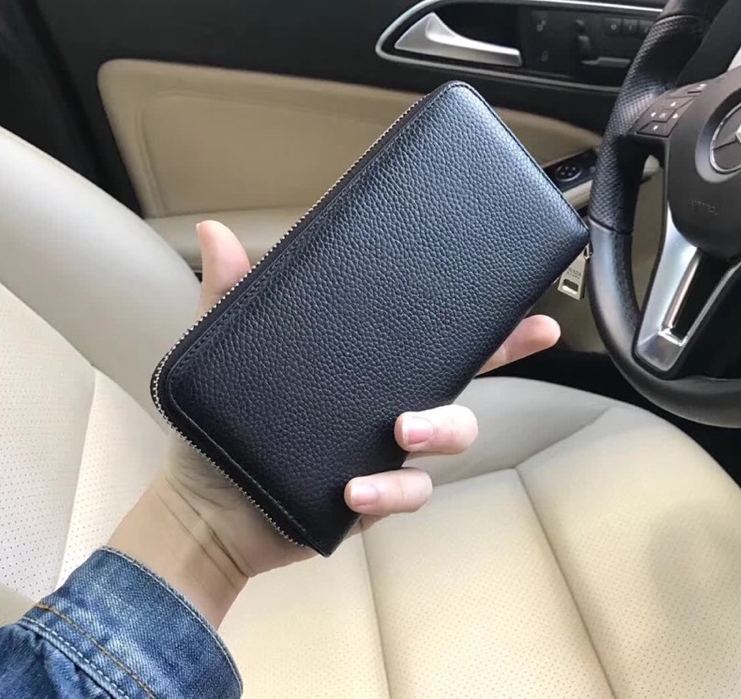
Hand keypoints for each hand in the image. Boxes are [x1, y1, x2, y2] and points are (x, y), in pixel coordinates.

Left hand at [111, 221, 559, 625]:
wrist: (206, 507)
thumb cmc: (220, 430)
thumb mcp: (223, 355)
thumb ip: (228, 296)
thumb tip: (214, 232)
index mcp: (364, 368)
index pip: (429, 335)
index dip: (480, 316)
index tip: (522, 289)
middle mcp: (386, 405)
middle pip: (463, 375)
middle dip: (507, 353)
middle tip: (534, 334)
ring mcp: (387, 451)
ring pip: (452, 434)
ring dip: (440, 428)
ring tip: (403, 429)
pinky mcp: (376, 496)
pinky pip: (409, 491)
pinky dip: (390, 490)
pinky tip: (356, 488)